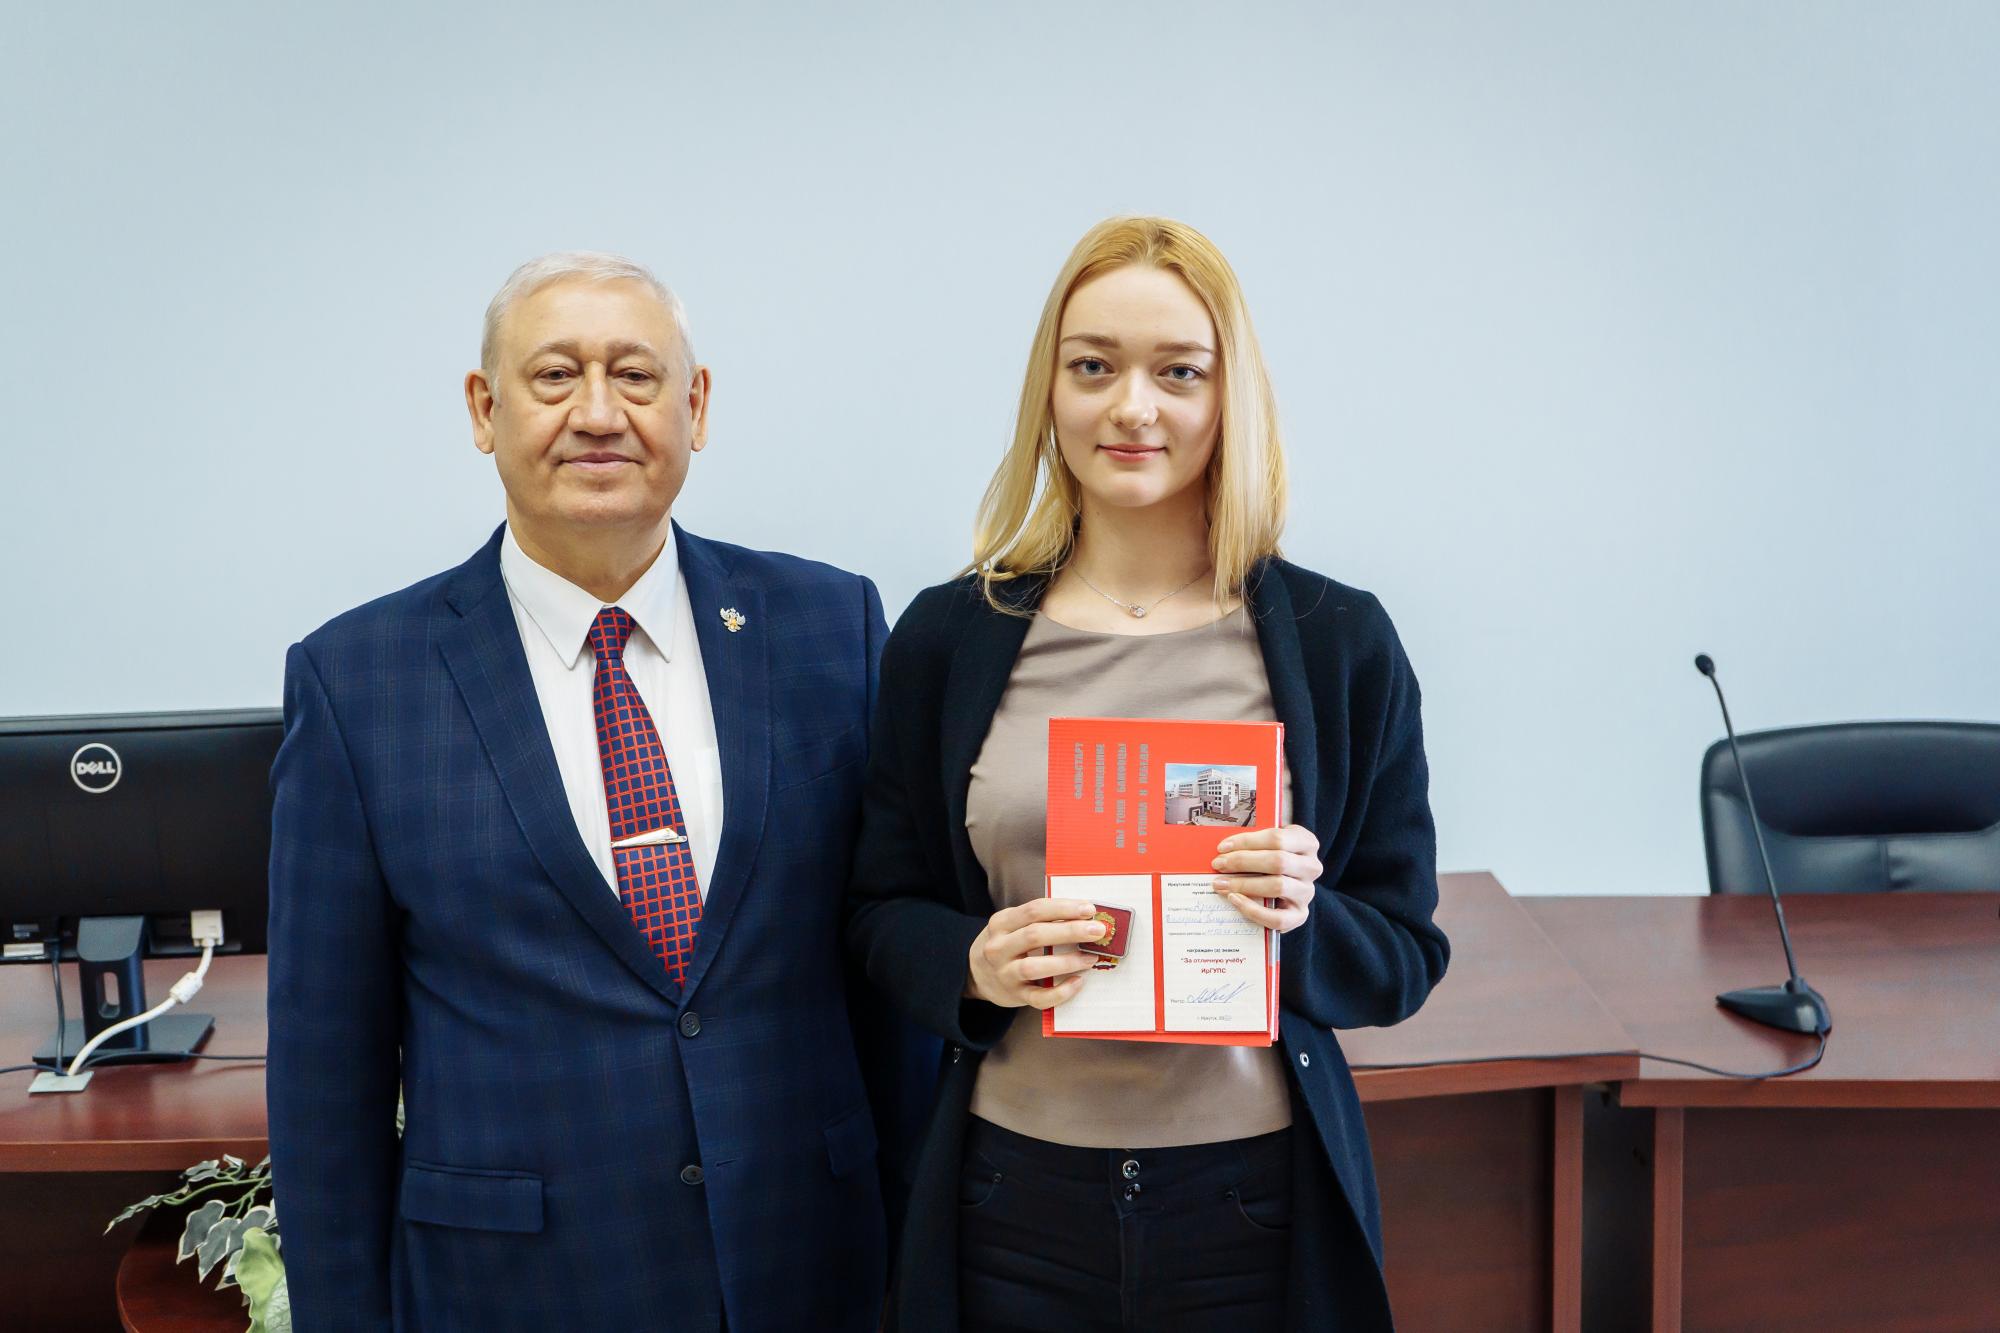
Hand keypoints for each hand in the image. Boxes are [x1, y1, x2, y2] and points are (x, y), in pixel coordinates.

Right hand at [966, 899, 1105, 1008]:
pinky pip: (1039, 998)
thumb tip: (1083, 916)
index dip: (1063, 908)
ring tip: (1090, 958)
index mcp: (1001, 923)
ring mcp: (1005, 973)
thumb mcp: (1011, 925)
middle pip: (1035, 935)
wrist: (975, 975)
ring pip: (1035, 967)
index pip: (1034, 910)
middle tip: (1098, 930)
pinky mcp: (1014, 996)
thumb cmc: (1006, 944)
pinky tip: (1077, 982)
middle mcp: (999, 948)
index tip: (1089, 908)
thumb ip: (1040, 919)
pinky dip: (1061, 992)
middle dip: (1070, 931)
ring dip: (1066, 962)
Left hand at [1211, 824, 1323, 932]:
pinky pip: (1278, 918)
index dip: (1247, 842)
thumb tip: (1224, 849)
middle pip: (1277, 861)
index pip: (1277, 838)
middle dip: (1242, 862)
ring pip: (1277, 886)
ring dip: (1244, 885)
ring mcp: (1307, 892)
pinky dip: (1253, 910)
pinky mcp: (1300, 914)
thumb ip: (1253, 843)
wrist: (1289, 882)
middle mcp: (1312, 867)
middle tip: (1218, 865)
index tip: (1222, 847)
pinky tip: (1235, 900)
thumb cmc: (1272, 858)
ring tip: (1222, 883)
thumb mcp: (1269, 843)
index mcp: (1306, 842)